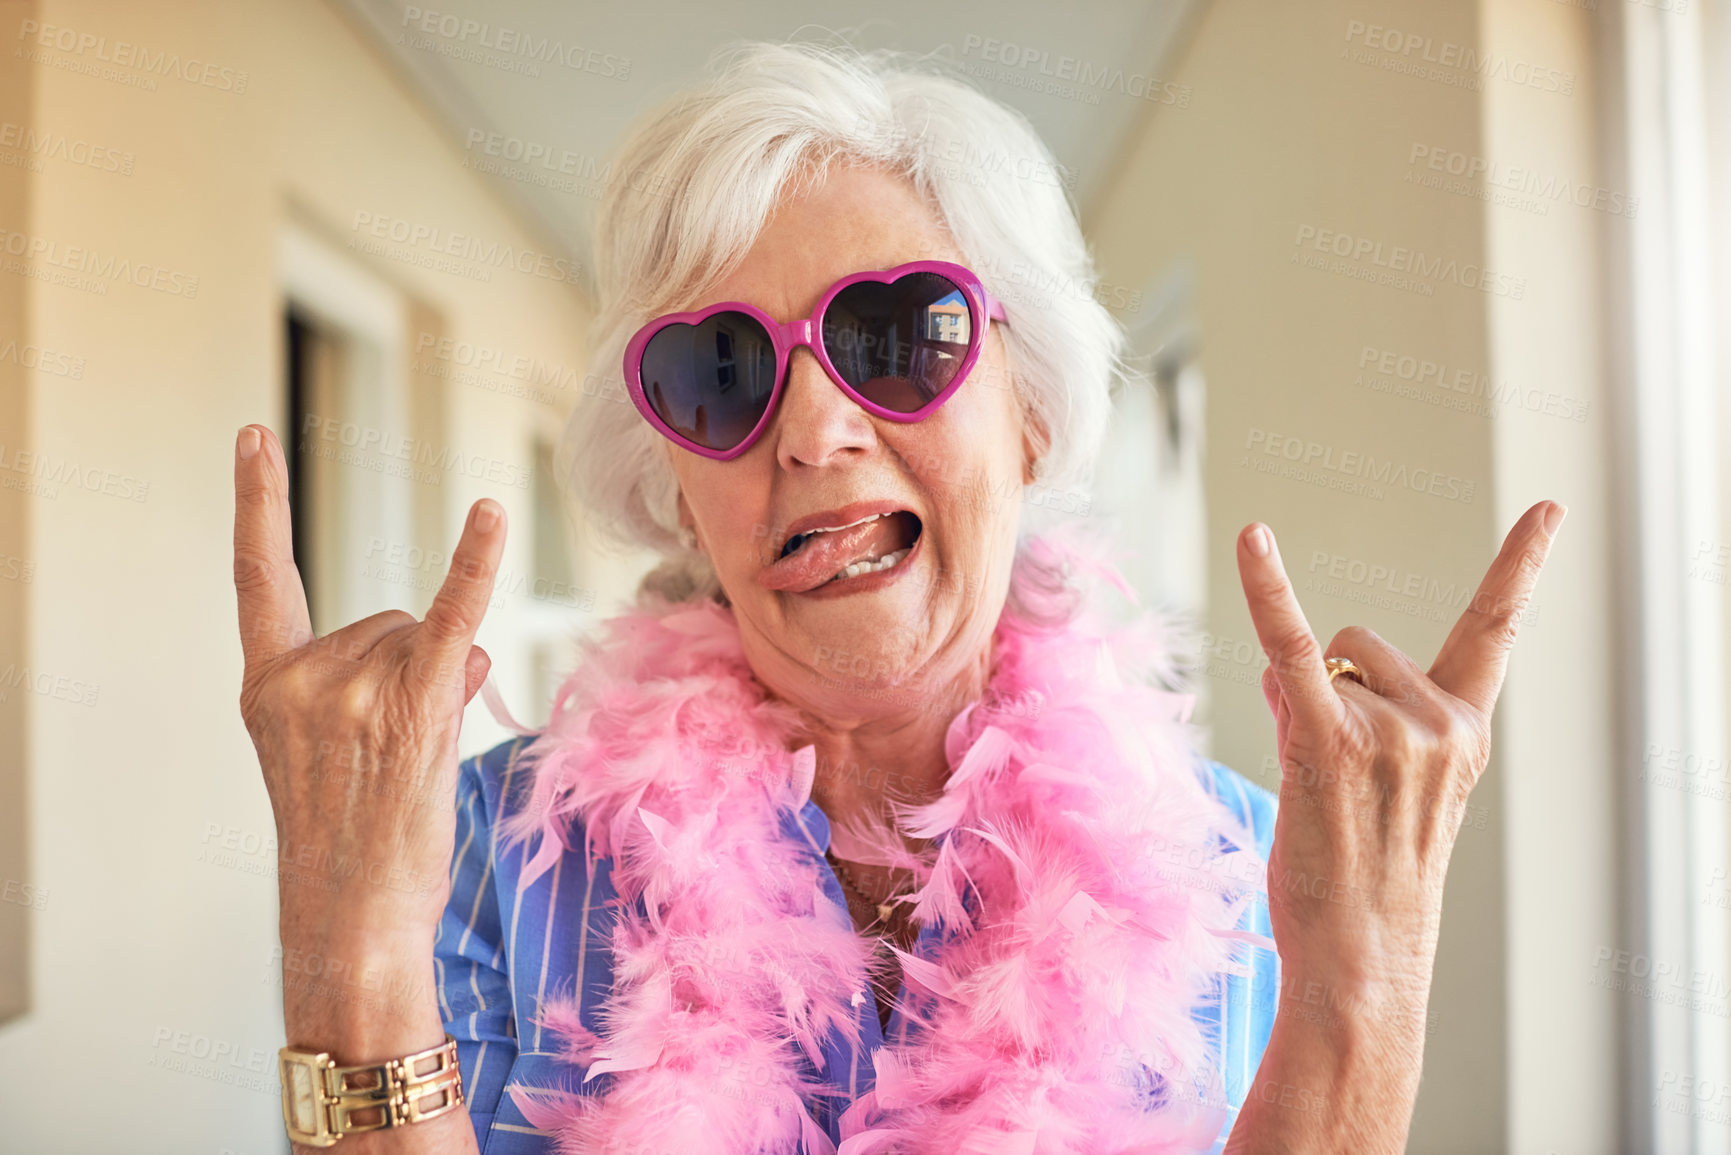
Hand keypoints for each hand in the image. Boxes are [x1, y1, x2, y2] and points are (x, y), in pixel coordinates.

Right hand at [233, 424, 505, 946]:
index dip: (259, 502)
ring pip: (431, 635)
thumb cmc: (351, 841)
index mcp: (267, 684)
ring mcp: (354, 690)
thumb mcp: (338, 751)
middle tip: (392, 751)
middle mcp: (303, 677)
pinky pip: (455, 615)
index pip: (260, 576)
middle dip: (411, 668)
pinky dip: (476, 563)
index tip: (252, 437)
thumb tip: (473, 640)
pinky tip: (488, 512)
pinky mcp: (414, 704)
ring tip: (415, 759)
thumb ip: (386, 679)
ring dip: (445, 681)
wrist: (354, 916)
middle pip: (389, 618)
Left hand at [1228, 499, 1562, 1147]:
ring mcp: (1390, 732)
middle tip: (1330, 771)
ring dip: (1294, 703)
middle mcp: (1439, 722)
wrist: (1361, 961)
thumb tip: (1282, 665)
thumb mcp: (1381, 789)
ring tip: (1311, 785)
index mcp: (1465, 731)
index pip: (1495, 633)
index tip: (1550, 509)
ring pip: (1315, 659)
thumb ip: (1348, 714)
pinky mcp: (1328, 742)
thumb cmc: (1364, 879)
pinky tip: (1254, 537)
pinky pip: (1289, 646)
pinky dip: (1266, 587)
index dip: (1521, 567)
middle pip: (1357, 643)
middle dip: (1328, 685)